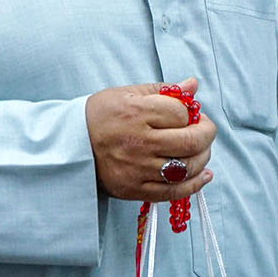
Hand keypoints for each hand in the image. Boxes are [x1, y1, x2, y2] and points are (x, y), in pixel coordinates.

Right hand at [86, 77, 217, 201]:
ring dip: (202, 157)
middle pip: (190, 141)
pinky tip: (204, 175)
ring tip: (200, 149)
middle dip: (206, 133)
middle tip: (204, 129)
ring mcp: (137, 169)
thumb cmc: (101, 115)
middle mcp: (138, 142)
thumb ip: (164, 90)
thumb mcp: (128, 94)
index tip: (190, 114)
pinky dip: (194, 184)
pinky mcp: (135, 189)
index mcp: (135, 113)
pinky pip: (173, 192)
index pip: (181, 113)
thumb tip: (193, 84)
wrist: (71, 145)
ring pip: (186, 167)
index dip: (191, 113)